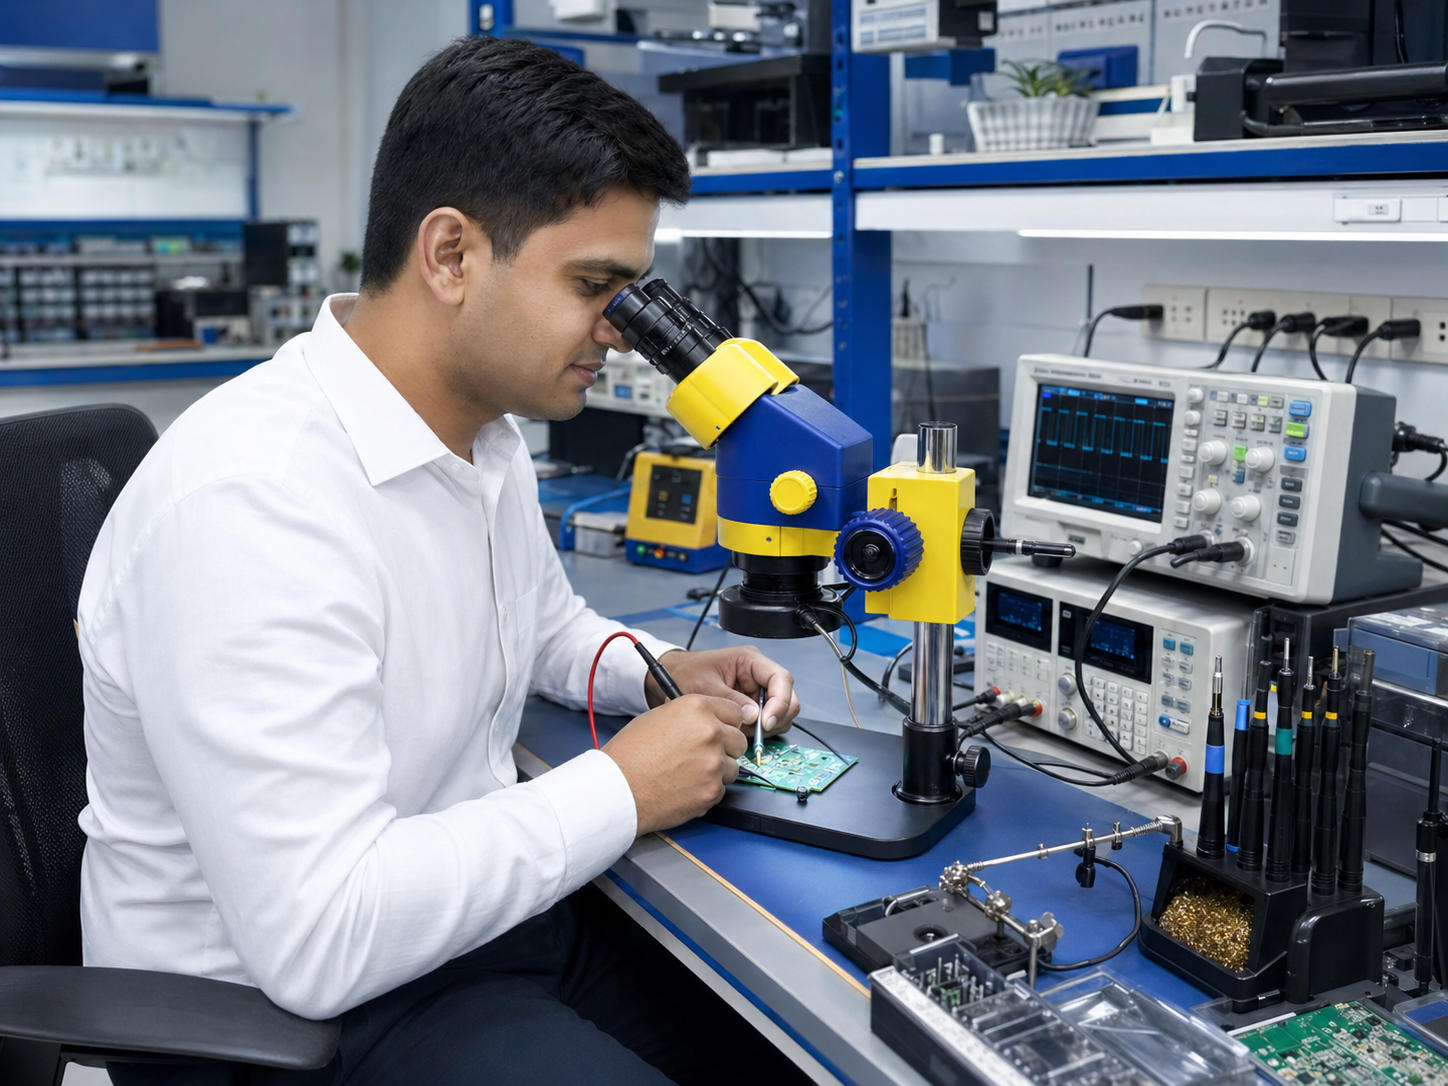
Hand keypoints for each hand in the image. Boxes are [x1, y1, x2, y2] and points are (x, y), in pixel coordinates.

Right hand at [602, 695, 747, 833]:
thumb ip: (690, 717)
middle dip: (725, 748)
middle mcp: (711, 732)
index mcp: (697, 708)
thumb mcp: (658, 717)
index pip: (734, 711)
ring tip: (689, 773)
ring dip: (717, 771)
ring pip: (732, 767)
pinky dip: (707, 790)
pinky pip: (721, 789)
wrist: (618, 788)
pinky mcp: (713, 790)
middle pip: (738, 740)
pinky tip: (685, 787)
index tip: (722, 730)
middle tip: (703, 754)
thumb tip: (707, 721)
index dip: (726, 723)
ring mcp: (714, 763)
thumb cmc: (629, 754)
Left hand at [644, 646, 799, 738]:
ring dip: (766, 727)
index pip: (781, 679)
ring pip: (780, 712)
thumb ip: (730, 700)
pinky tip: (740, 730)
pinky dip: (757, 731)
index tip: (767, 721)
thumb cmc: (684, 673)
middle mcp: (757, 674)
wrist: (669, 678)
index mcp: (750, 660)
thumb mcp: (704, 686)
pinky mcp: (751, 705)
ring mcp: (756, 691)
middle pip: (787, 697)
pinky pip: (766, 721)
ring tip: (741, 729)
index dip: (780, 702)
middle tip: (756, 731)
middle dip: (775, 717)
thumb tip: (754, 716)